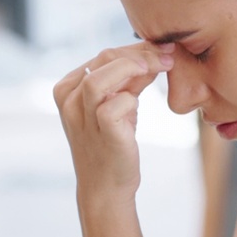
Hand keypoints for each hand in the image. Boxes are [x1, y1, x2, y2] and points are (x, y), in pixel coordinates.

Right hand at [53, 43, 173, 202]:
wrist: (107, 187)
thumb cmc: (113, 145)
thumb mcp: (120, 105)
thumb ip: (131, 80)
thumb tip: (155, 53)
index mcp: (68, 88)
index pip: (103, 55)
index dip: (136, 49)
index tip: (162, 49)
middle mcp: (69, 100)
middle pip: (104, 59)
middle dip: (141, 53)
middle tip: (168, 56)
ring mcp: (81, 117)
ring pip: (100, 77)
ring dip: (135, 67)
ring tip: (160, 68)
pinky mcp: (101, 132)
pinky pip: (116, 104)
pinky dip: (132, 99)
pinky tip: (141, 105)